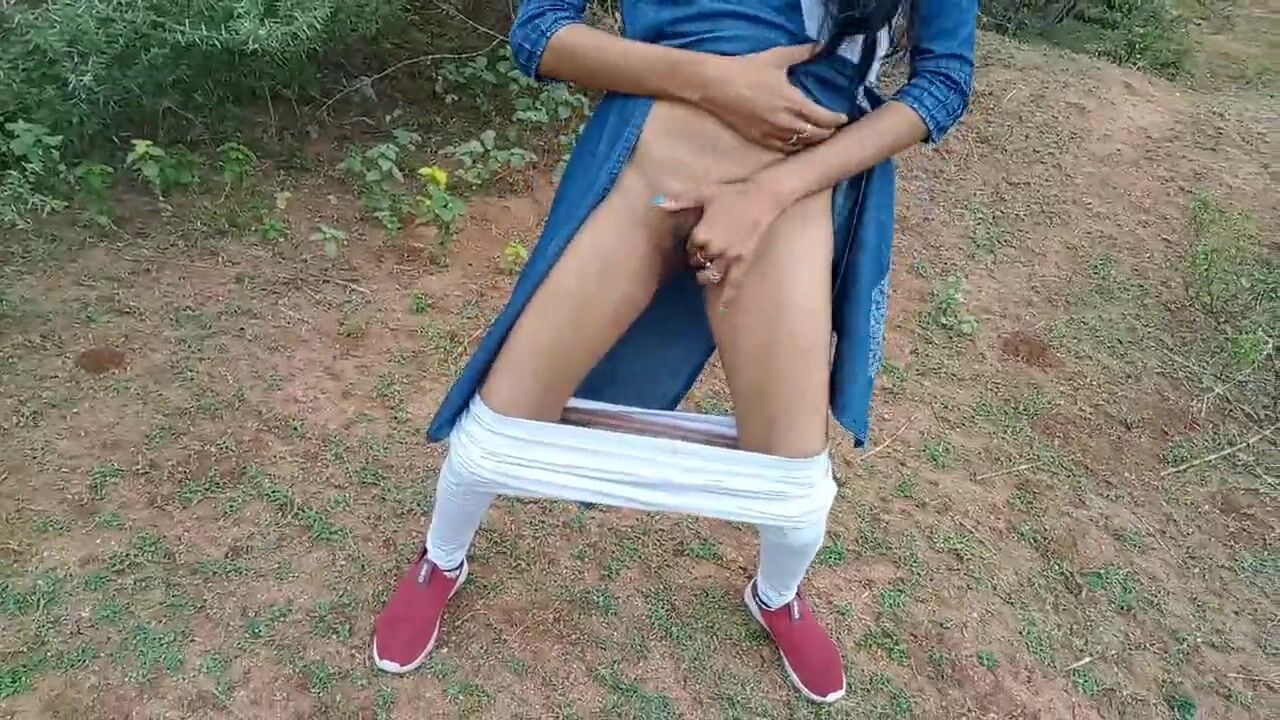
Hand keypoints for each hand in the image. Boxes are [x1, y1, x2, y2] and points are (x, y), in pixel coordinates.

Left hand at [654, 180, 785, 308]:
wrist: (766, 197)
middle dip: (698, 260)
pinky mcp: (745, 263)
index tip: (696, 242)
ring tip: (705, 275)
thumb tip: (658, 202)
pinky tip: (723, 308)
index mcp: (701, 234)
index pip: (689, 247)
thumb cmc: (735, 193)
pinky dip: (727, 297)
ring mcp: (730, 258)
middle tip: (702, 257)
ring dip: (706, 276)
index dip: (692, 245)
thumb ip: (681, 199)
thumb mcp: (705, 192)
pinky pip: (734, 284)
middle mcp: (714, 249)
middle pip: (698, 262)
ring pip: (711, 276)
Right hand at [695, 45, 847, 152]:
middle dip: (828, 133)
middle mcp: (785, 122)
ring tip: (819, 138)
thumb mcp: (777, 58)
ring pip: (800, 146)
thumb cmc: (746, 70)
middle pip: (815, 136)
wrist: (715, 85)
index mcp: (793, 102)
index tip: (844, 118)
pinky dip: (794, 148)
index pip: (824, 118)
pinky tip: (797, 145)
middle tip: (834, 129)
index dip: (837, 120)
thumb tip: (820, 46)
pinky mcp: (758, 139)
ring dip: (812, 143)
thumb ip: (802, 53)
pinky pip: (782, 149)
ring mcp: (771, 134)